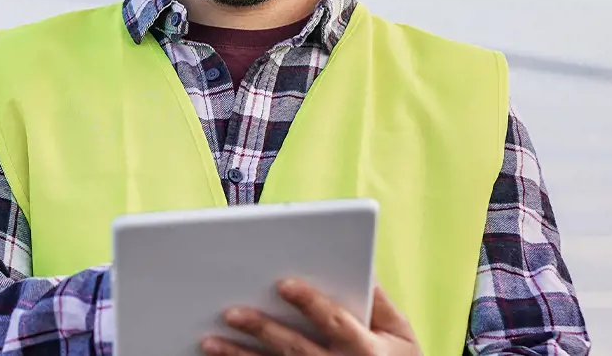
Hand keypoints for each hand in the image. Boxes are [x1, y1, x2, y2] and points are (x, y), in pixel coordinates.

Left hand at [200, 278, 421, 355]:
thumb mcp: (402, 336)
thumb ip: (381, 304)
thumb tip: (363, 265)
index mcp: (365, 349)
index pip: (333, 322)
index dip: (310, 302)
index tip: (284, 283)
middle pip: (293, 347)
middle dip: (262, 329)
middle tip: (230, 311)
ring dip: (238, 355)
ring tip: (209, 340)